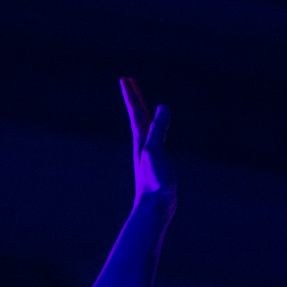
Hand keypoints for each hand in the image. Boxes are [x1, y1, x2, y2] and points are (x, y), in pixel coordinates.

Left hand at [120, 77, 176, 217]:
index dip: (131, 96)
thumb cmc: (154, 180)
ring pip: (147, 129)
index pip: (136, 112)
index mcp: (141, 141)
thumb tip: (162, 106)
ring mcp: (150, 155)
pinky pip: (156, 141)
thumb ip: (158, 128)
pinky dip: (157, 131)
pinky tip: (158, 135)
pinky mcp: (158, 164)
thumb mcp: (155, 150)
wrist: (155, 207)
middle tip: (130, 85)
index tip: (124, 80)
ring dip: (145, 114)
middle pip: (139, 117)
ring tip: (144, 106)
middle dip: (135, 101)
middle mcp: (143, 146)